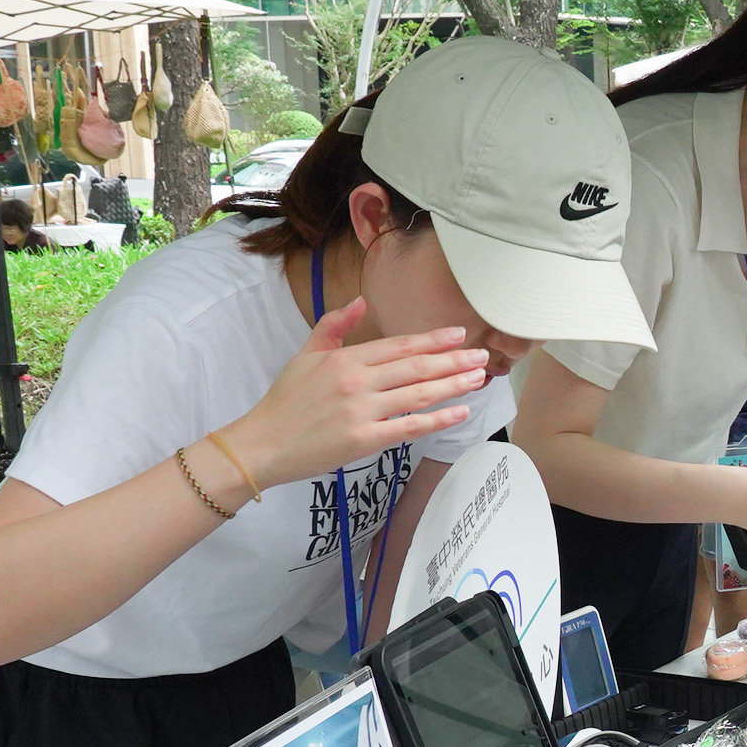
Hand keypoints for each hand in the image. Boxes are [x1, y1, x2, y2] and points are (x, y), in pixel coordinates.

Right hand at [224, 299, 490, 488]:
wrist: (263, 444)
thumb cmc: (285, 401)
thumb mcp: (305, 354)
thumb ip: (334, 326)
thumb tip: (361, 302)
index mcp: (345, 358)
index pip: (399, 345)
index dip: (432, 340)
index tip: (458, 335)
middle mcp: (358, 381)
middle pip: (416, 367)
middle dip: (454, 361)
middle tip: (482, 356)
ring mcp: (363, 411)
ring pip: (419, 394)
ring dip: (453, 385)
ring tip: (479, 378)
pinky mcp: (365, 440)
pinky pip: (410, 427)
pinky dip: (438, 419)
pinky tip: (460, 412)